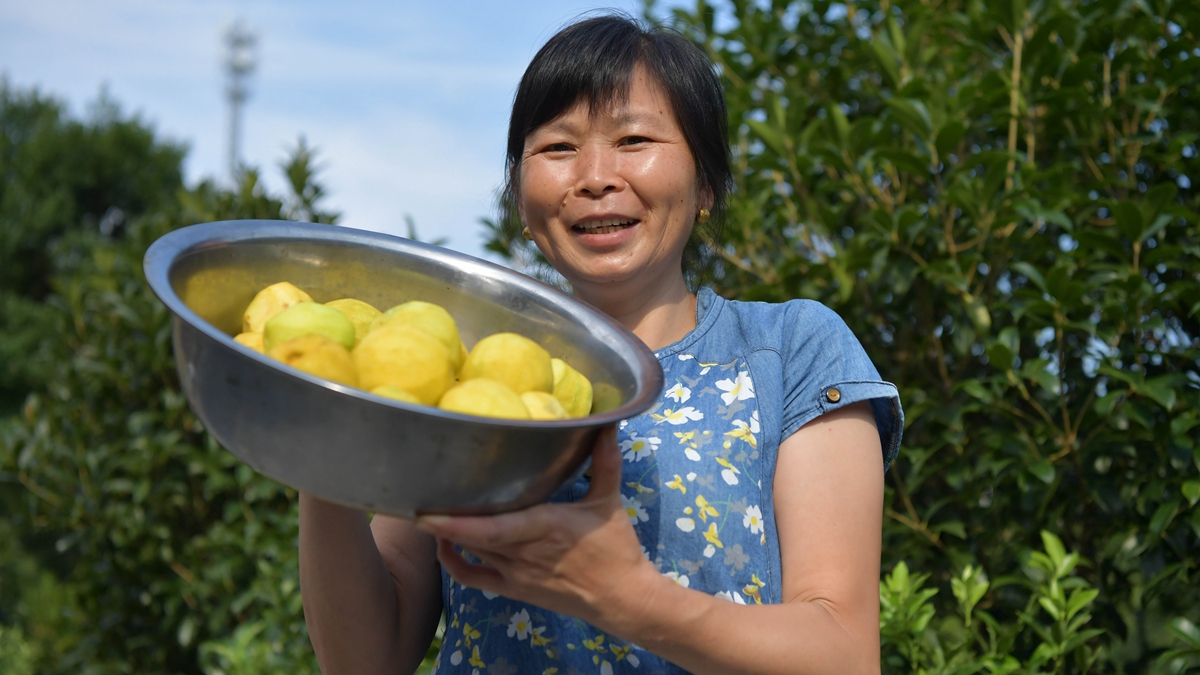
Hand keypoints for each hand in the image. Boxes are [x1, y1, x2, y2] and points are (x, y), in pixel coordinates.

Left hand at [414, 426, 660, 630]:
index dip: (457, 523)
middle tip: (413, 500)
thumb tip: (605, 425)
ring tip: (424, 511)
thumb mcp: (609, 501)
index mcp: (546, 526)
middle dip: (442, 522)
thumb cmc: (616, 548)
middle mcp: (525, 552)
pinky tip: (443, 545)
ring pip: (471, 554)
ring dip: (447, 535)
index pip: (493, 528)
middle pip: (473, 538)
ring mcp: (517, 574)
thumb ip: (604, 462)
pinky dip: (454, 565)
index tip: (428, 511)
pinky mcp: (514, 590)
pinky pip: (475, 580)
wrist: (622, 598)